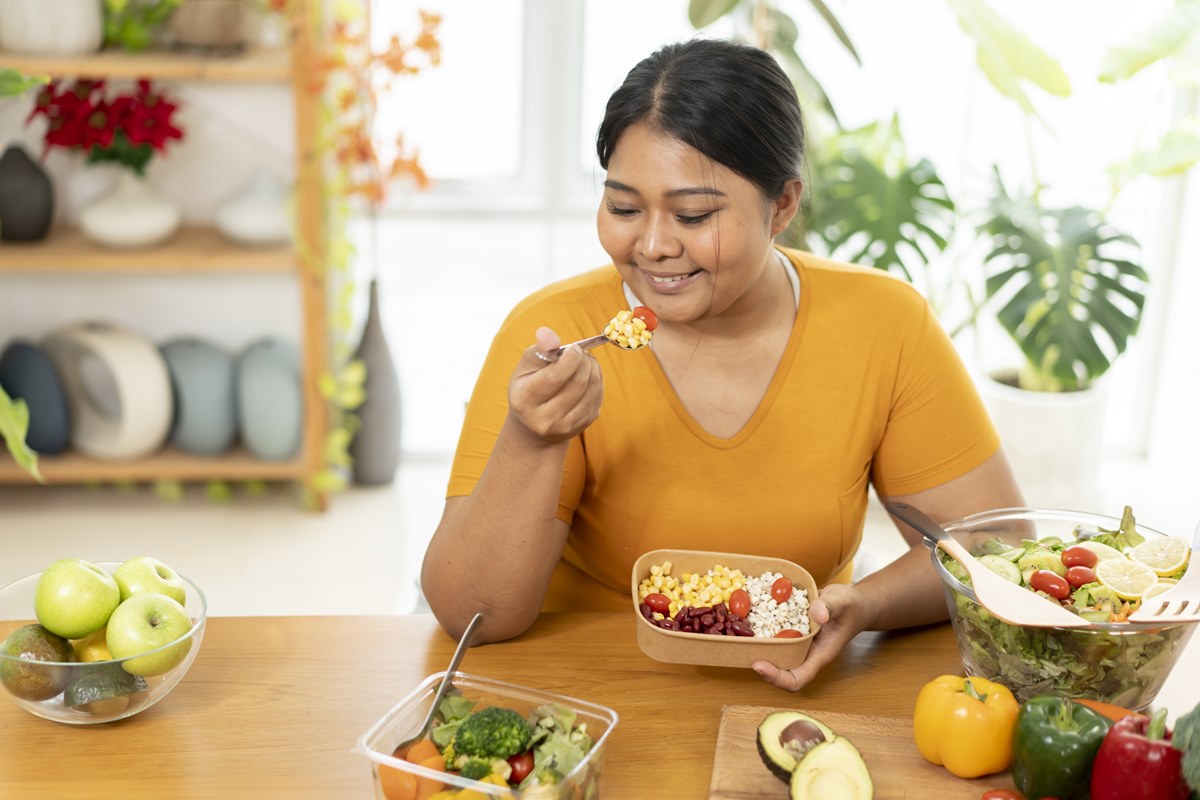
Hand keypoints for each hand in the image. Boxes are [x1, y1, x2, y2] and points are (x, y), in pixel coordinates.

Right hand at [508, 326, 602, 443]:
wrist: (534, 424)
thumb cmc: (529, 386)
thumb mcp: (527, 366)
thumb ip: (540, 349)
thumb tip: (547, 333)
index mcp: (525, 400)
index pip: (555, 377)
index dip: (571, 357)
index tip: (573, 348)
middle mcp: (544, 419)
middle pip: (578, 382)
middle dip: (584, 360)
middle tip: (579, 353)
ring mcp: (565, 426)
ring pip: (592, 388)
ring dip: (593, 368)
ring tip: (584, 361)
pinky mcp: (581, 427)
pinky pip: (598, 397)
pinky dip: (597, 381)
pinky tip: (587, 375)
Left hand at [751, 583, 868, 690]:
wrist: (854, 602)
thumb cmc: (852, 607)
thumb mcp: (843, 602)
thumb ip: (830, 607)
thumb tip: (817, 614)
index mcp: (819, 655)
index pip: (797, 679)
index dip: (776, 678)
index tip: (758, 664)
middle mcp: (806, 652)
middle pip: (780, 670)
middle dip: (761, 663)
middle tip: (740, 647)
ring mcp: (798, 643)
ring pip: (775, 652)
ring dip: (758, 645)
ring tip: (739, 631)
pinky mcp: (792, 630)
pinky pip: (774, 634)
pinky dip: (762, 627)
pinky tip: (749, 611)